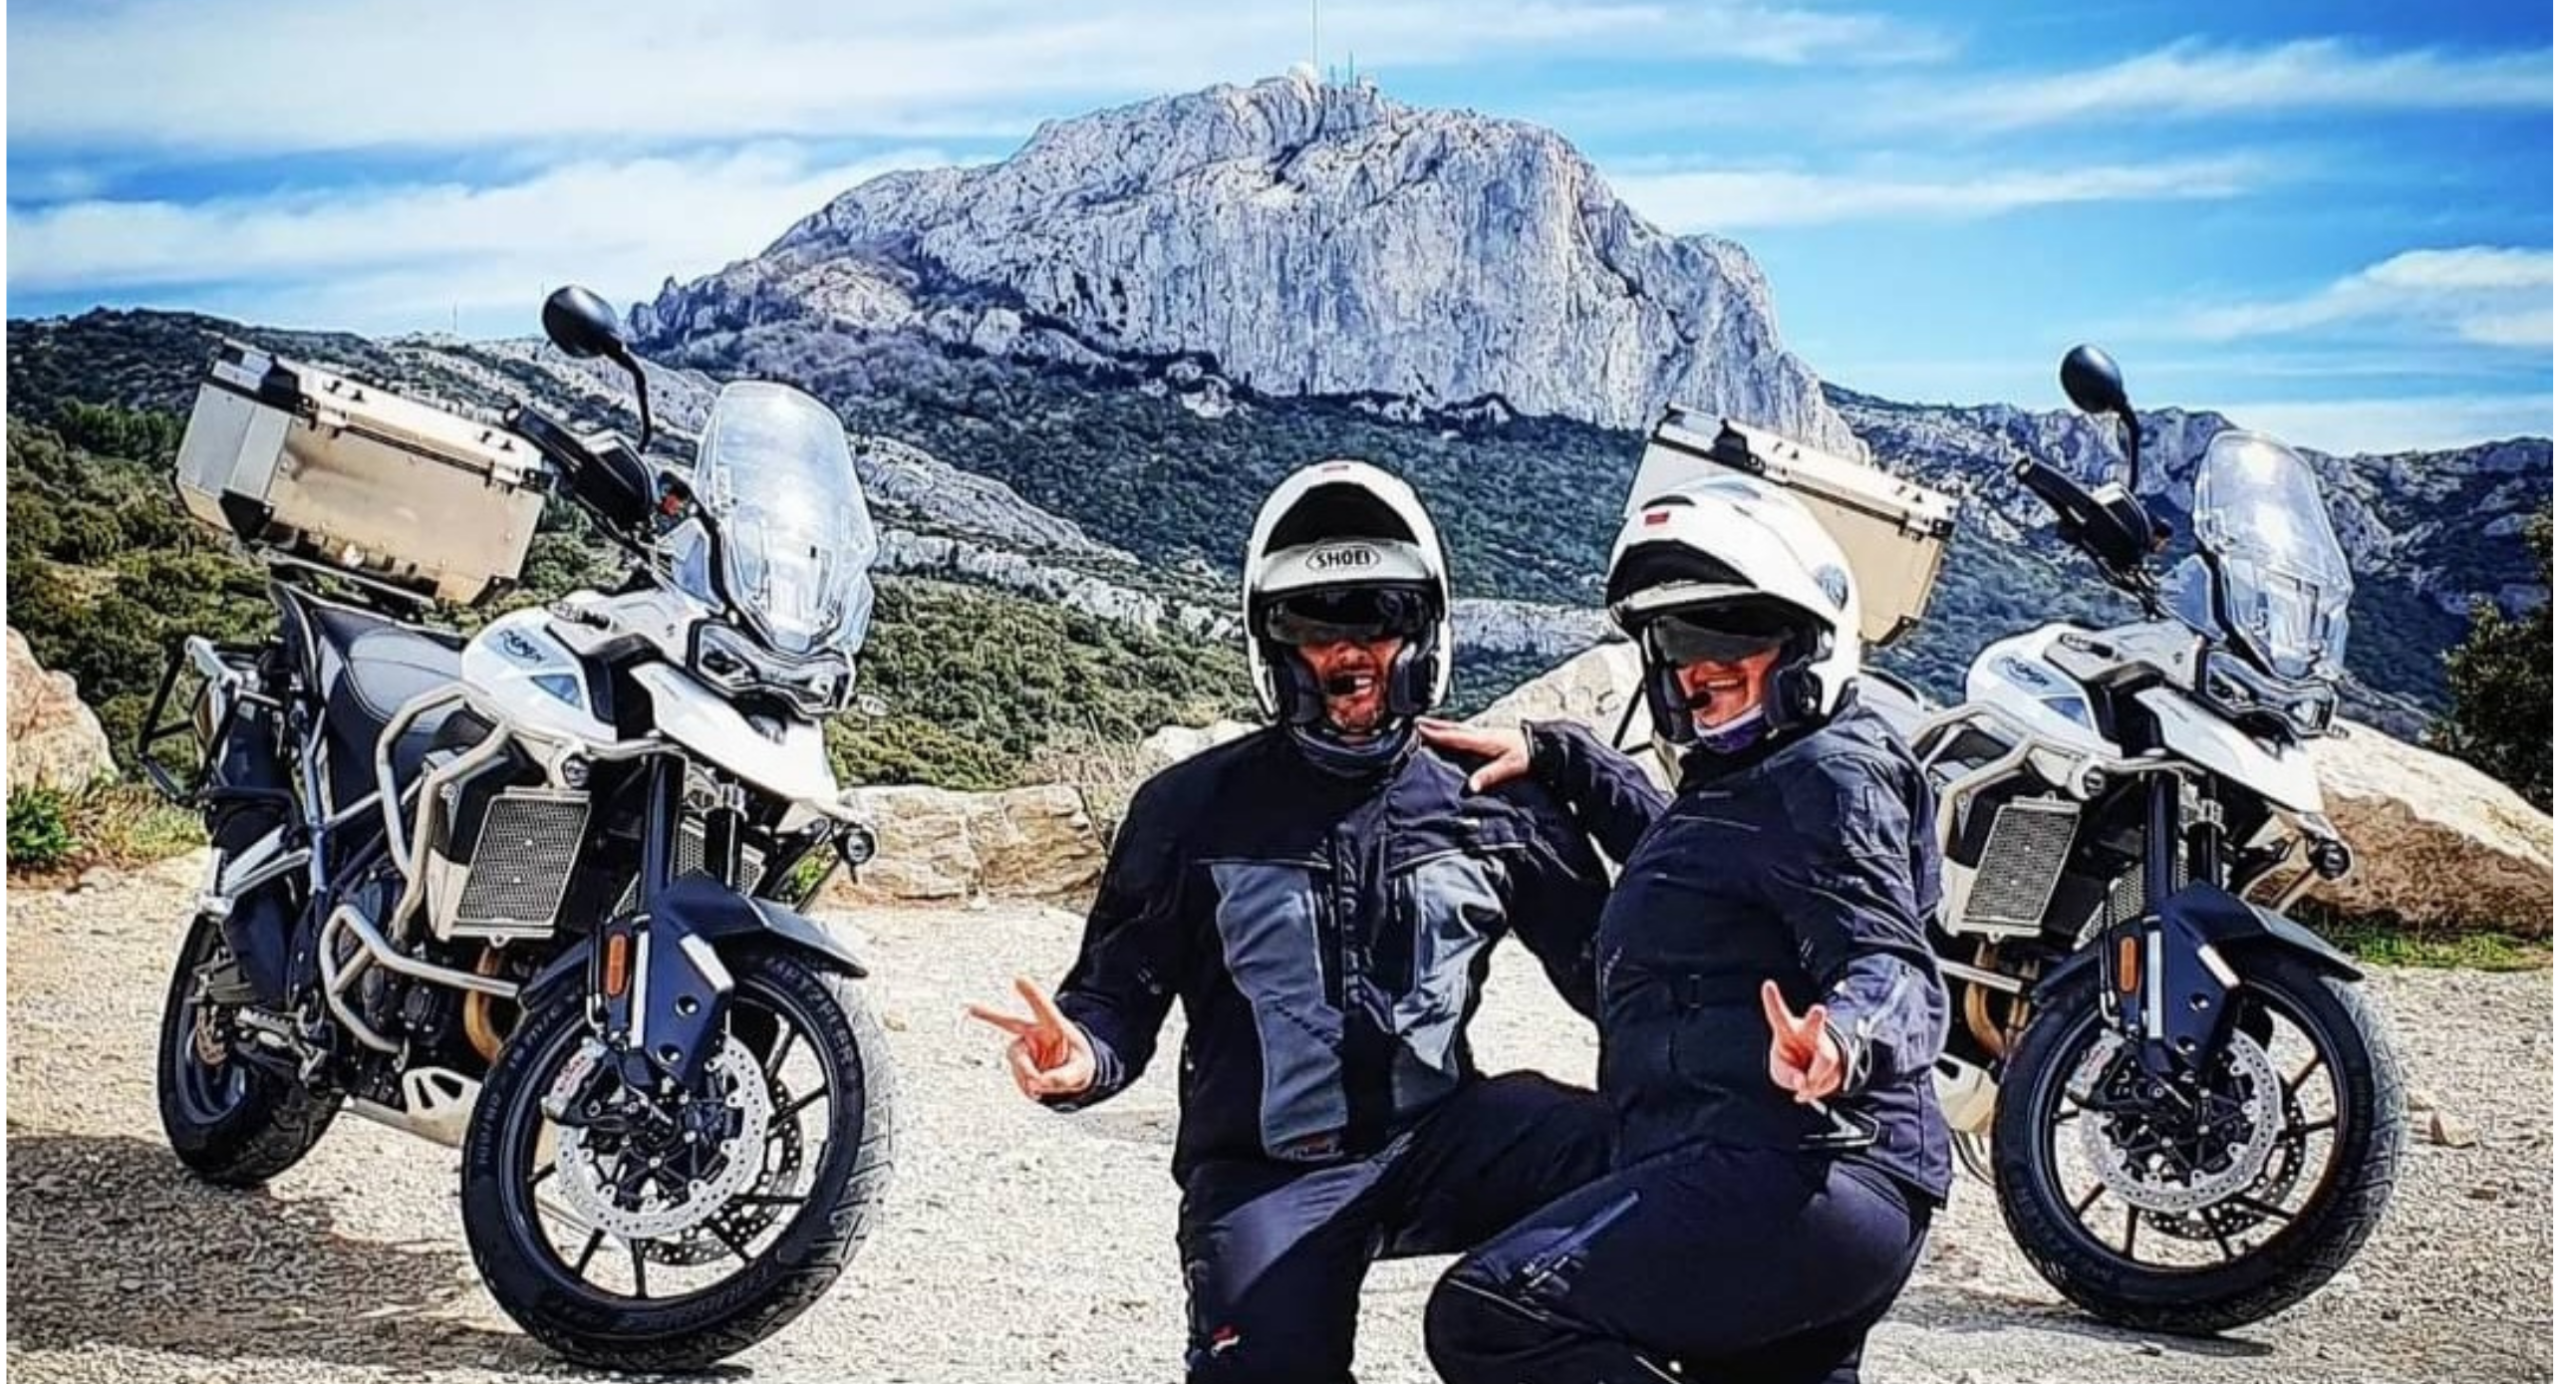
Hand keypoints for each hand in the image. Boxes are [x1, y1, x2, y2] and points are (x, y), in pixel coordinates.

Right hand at [965, 976, 1097, 1100]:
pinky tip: (1037, 1088)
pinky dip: (1027, 1086)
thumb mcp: (1082, 1071)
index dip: (1032, 994)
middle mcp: (1036, 1033)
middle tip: (971, 1007)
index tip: (1019, 979)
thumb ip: (1064, 1077)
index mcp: (1055, 1027)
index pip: (1044, 1009)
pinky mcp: (1018, 1062)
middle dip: (991, 1014)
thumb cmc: (1077, 1064)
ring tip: (1040, 1085)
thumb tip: (1040, 1082)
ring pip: (1016, 1059)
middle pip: (1011, 1023)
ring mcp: (1024, 1048)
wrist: (1070, 1075)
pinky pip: (1018, 1077)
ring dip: (1026, 1074)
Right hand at [1417, 717, 1530, 792]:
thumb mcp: (1510, 767)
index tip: (1418, 730)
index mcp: (1482, 739)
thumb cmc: (1525, 756)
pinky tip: (1446, 733)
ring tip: (1422, 724)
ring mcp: (1482, 733)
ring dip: (1438, 725)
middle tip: (1413, 723)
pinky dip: (1449, 730)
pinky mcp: (1485, 735)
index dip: (1435, 733)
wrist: (1540, 746)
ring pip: (1455, 727)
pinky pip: (1461, 731)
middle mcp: (1479, 733)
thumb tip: (1470, 786)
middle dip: (1431, 725)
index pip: (1454, 736)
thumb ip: (1490, 775)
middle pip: (1450, 727)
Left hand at [1761, 980, 1845, 1103]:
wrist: (1815, 1073)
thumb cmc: (1790, 1066)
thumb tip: (1803, 1082)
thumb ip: (1788, 1076)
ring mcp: (1825, 1046)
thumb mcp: (1780, 1073)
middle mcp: (1809, 1033)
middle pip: (1813, 1024)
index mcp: (1787, 1030)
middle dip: (1816, 1018)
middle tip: (1818, 1010)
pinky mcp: (1837, 1061)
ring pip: (1825, 1061)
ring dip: (1814, 1080)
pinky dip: (1817, 1089)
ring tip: (1803, 1087)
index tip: (1767, 984)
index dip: (1772, 1000)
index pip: (1778, 1014)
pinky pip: (1827, 1081)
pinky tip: (1812, 1086)